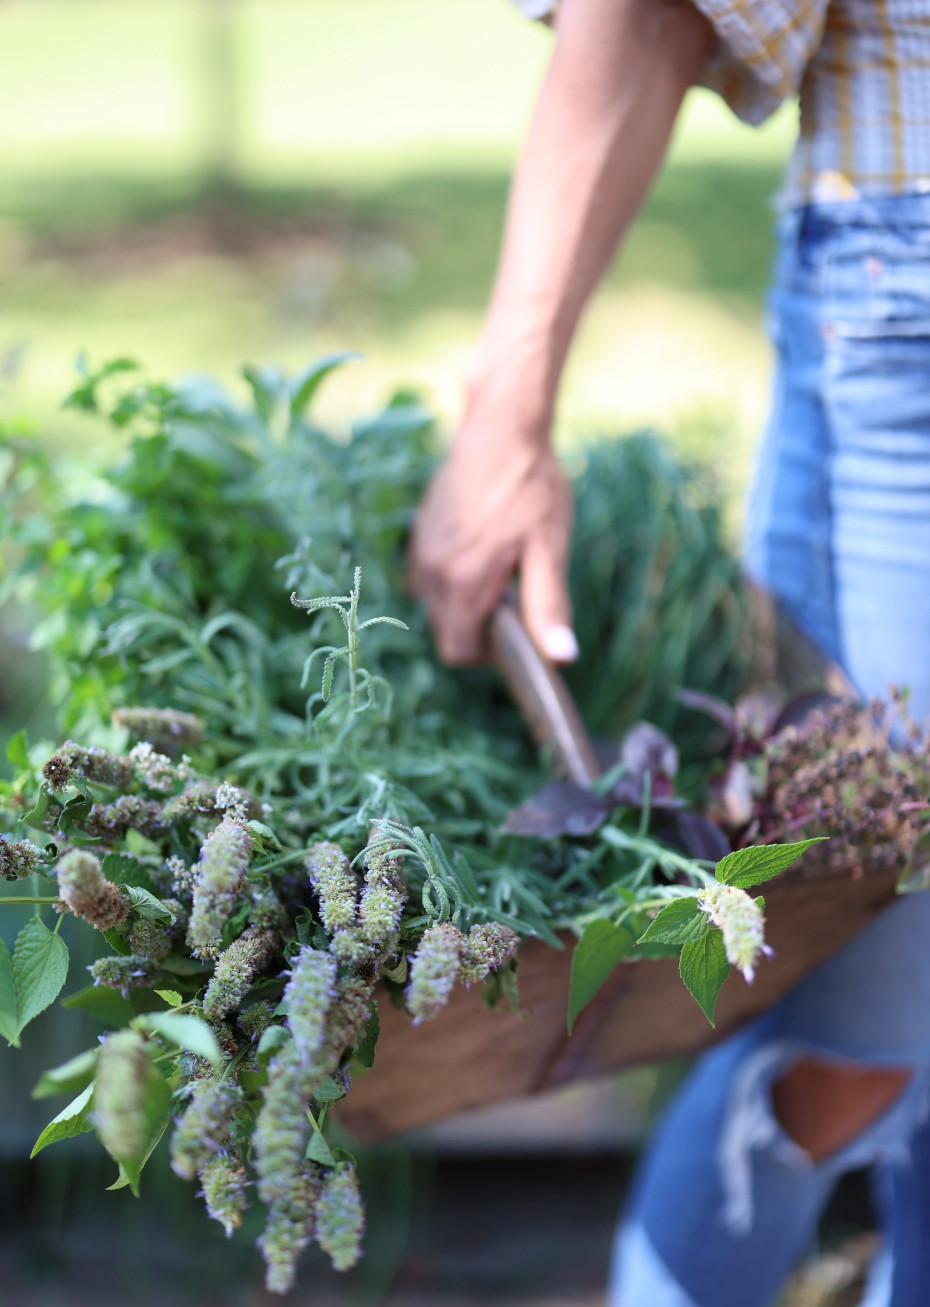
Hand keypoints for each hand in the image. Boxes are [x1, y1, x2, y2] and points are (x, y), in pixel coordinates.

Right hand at [409, 416, 576, 665]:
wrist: (501, 427)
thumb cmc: (532, 486)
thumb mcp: (550, 548)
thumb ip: (548, 607)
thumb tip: (561, 657)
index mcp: (463, 582)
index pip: (457, 653)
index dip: (487, 655)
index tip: (514, 629)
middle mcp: (431, 572)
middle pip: (445, 632)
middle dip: (478, 628)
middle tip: (512, 592)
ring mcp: (420, 551)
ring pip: (435, 606)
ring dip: (464, 603)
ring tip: (499, 569)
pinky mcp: (418, 534)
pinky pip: (427, 578)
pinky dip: (451, 579)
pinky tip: (480, 550)